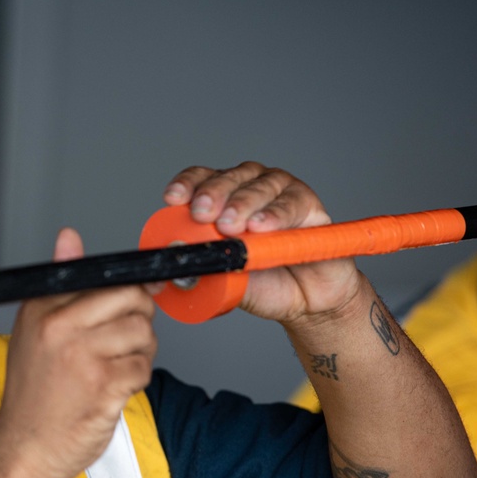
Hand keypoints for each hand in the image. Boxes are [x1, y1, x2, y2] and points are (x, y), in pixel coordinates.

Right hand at [0, 228, 157, 477]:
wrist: (26, 449)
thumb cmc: (34, 392)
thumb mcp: (36, 329)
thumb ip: (60, 280)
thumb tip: (70, 236)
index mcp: (43, 307)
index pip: (104, 278)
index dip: (125, 294)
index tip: (128, 306)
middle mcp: (59, 327)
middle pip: (132, 299)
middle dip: (139, 319)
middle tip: (124, 340)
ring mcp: (82, 356)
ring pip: (143, 334)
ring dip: (140, 354)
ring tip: (115, 368)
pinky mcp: (103, 386)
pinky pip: (143, 369)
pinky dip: (136, 380)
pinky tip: (113, 389)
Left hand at [162, 161, 361, 323]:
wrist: (304, 299)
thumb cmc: (260, 282)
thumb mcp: (223, 281)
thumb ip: (201, 271)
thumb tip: (169, 274)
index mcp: (220, 197)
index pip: (199, 179)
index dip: (186, 185)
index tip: (174, 199)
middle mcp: (247, 186)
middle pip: (227, 178)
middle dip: (212, 195)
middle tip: (202, 215)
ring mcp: (278, 190)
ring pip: (257, 187)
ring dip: (241, 204)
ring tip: (230, 227)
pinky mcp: (306, 203)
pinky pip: (290, 203)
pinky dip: (274, 215)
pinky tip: (261, 227)